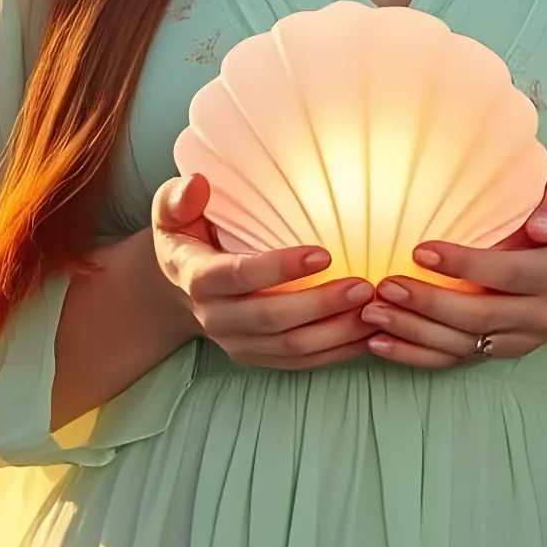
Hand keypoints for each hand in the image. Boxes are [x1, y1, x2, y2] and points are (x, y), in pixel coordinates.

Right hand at [150, 171, 377, 370]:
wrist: (178, 289)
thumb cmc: (186, 239)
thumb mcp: (171, 213)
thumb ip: (178, 198)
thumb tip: (197, 183)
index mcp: (198, 277)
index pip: (240, 276)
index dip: (280, 268)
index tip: (323, 254)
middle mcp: (216, 318)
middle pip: (272, 319)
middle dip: (321, 305)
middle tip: (364, 286)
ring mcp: (238, 344)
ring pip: (292, 347)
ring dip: (337, 333)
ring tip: (375, 310)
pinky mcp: (258, 358)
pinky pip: (301, 363)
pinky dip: (337, 353)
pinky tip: (368, 335)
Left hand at [358, 176, 546, 369]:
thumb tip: (539, 227)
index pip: (508, 273)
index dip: (464, 265)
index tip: (420, 251)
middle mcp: (541, 313)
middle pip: (479, 316)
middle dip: (428, 303)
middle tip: (385, 285)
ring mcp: (519, 338)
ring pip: (462, 344)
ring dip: (414, 332)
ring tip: (372, 314)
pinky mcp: (500, 353)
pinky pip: (455, 360)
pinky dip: (415, 356)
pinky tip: (380, 344)